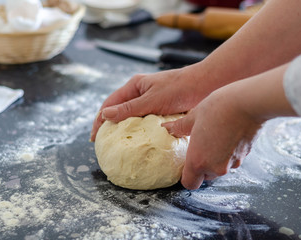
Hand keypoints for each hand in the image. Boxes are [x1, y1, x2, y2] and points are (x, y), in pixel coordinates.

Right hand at [90, 63, 216, 140]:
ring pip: (133, 119)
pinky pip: (146, 123)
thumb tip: (105, 116)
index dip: (99, 120)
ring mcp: (151, 102)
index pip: (109, 104)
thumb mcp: (152, 99)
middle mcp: (141, 93)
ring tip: (118, 146)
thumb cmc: (180, 88)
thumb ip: (129, 109)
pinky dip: (140, 132)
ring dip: (125, 130)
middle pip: (119, 111)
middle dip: (110, 127)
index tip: (94, 138)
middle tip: (104, 145)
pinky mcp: (162, 111)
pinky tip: (139, 142)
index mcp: (134, 86)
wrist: (207, 85)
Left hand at [162, 64, 296, 189]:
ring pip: (220, 168)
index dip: (187, 176)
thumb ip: (179, 128)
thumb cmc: (217, 108)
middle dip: (202, 165)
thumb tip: (166, 128)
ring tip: (214, 137)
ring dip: (216, 159)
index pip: (189, 183)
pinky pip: (233, 159)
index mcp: (198, 161)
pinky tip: (227, 135)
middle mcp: (215, 167)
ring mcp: (232, 163)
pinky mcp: (245, 156)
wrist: (247, 103)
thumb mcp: (193, 117)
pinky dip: (229, 152)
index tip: (186, 163)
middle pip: (206, 176)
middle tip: (200, 146)